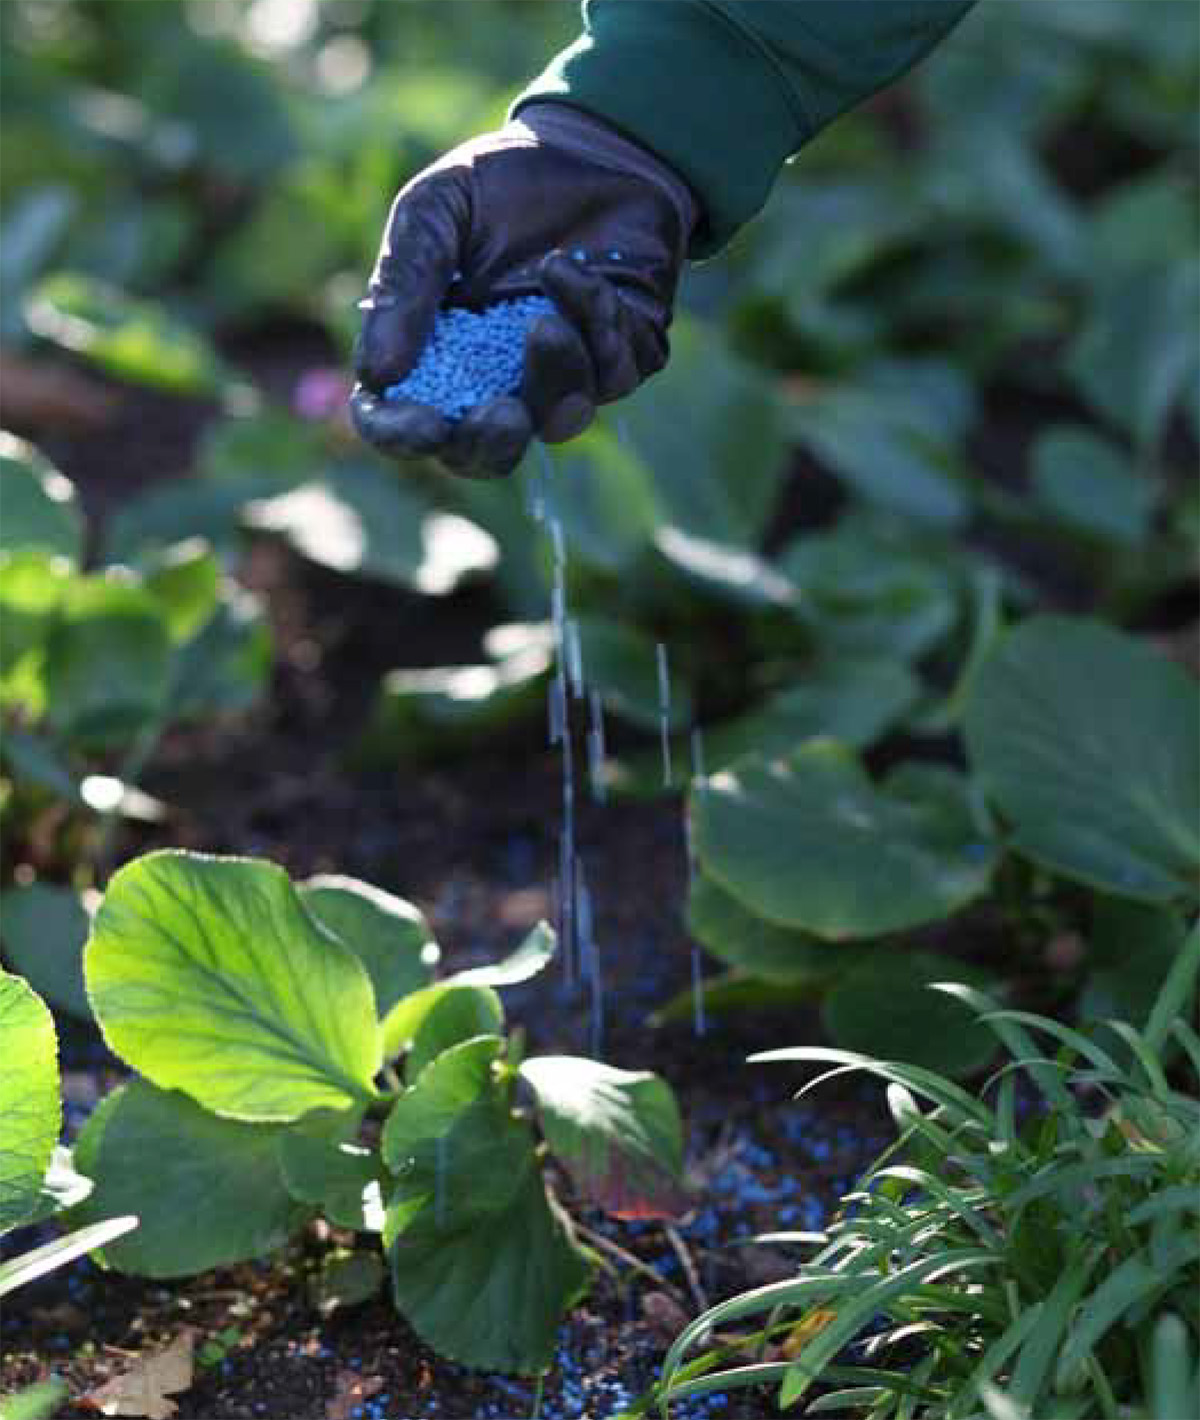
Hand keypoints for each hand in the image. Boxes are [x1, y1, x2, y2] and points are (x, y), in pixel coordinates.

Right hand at [350, 103, 695, 478]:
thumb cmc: (497, 181)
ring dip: (555, 374)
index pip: (402, 424)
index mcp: (432, 357)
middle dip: (491, 446)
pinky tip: (573, 270)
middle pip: (483, 455)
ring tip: (545, 315)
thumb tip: (378, 374)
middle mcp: (493, 382)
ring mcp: (558, 377)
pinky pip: (612, 374)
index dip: (404, 437)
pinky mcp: (618, 360)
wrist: (590, 146)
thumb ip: (404, 285)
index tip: (424, 426)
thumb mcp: (432, 213)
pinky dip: (593, 324)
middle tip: (503, 416)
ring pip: (559, 420)